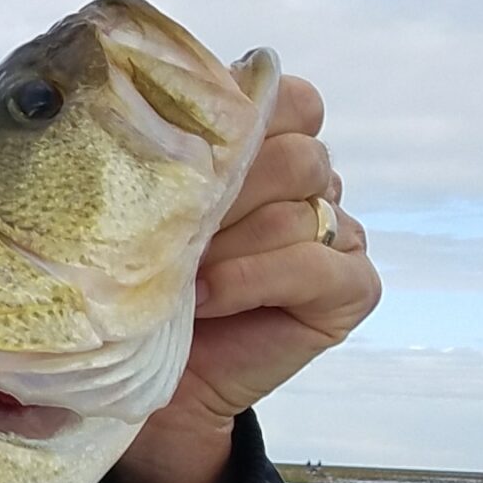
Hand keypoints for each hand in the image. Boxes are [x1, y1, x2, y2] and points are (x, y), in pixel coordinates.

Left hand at [114, 74, 380, 482]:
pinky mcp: (350, 289)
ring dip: (230, 243)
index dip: (237, 123)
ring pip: (304, 207)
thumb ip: (162, 155)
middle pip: (295, 152)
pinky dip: (258, 280)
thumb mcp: (139, 211)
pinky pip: (323, 265)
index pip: (283, 96)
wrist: (149, 387)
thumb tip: (135, 97)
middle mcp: (309, 184)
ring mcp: (337, 234)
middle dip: (226, 193)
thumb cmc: (132, 287)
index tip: (176, 164)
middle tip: (169, 235)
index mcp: (265, 146)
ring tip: (178, 277)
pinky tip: (207, 300)